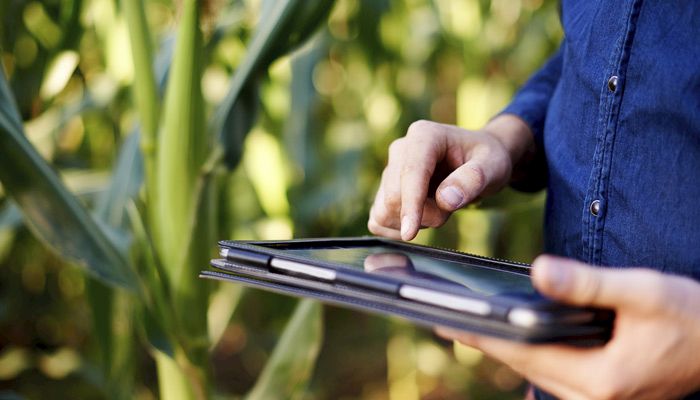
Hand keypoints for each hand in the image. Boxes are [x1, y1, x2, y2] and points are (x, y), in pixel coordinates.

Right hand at [368, 115, 532, 240]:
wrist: (478, 161)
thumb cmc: (486, 160)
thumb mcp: (493, 166)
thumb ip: (473, 180)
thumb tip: (445, 200)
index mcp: (424, 136)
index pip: (410, 173)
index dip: (410, 204)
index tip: (410, 233)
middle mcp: (400, 149)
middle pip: (394, 196)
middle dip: (424, 215)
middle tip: (451, 208)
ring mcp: (389, 170)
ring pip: (384, 211)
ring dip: (414, 221)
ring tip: (439, 208)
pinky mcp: (385, 190)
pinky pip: (379, 220)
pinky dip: (398, 228)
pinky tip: (421, 219)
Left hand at [437, 256, 699, 399]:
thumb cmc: (692, 317)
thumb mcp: (643, 292)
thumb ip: (587, 283)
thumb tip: (537, 271)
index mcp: (602, 380)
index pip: (524, 353)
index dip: (482, 335)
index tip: (445, 320)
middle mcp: (595, 399)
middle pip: (524, 367)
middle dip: (484, 342)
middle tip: (442, 319)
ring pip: (536, 373)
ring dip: (504, 348)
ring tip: (468, 324)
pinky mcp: (604, 393)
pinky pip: (553, 375)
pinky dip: (529, 354)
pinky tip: (514, 337)